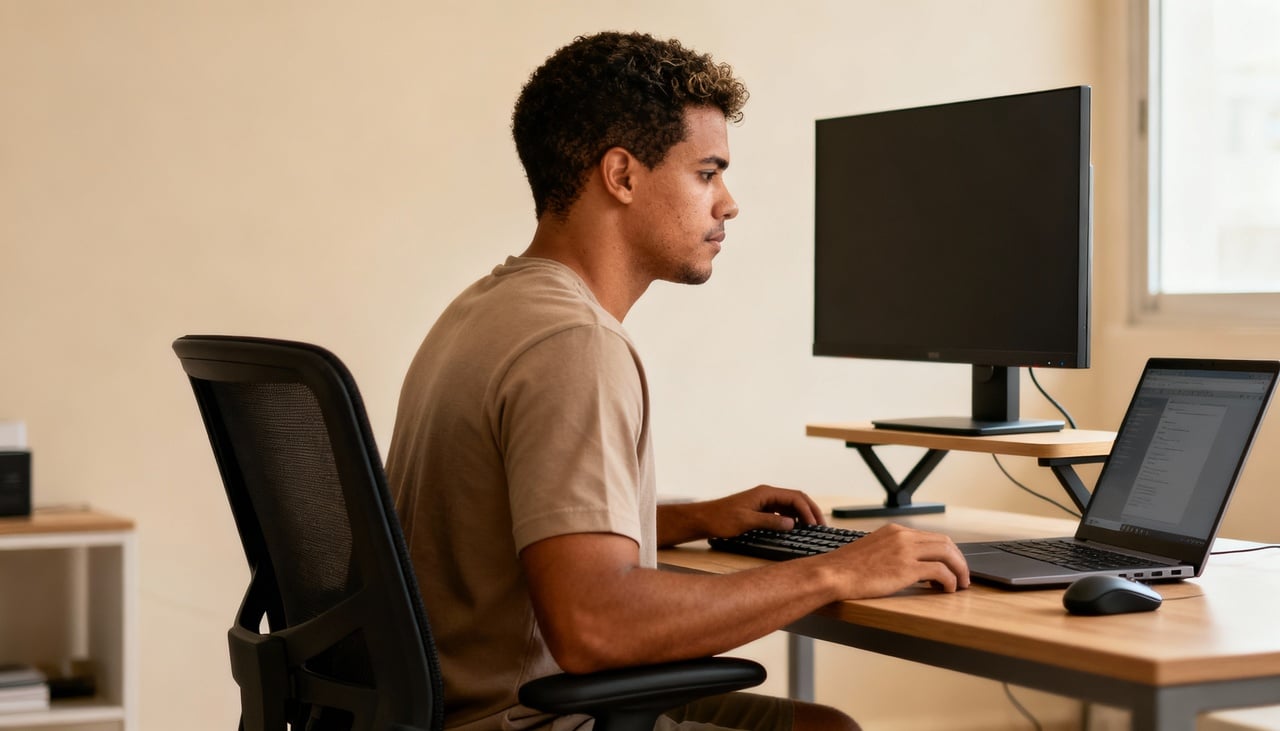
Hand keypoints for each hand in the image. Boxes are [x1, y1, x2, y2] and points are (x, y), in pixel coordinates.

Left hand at [697, 484, 825, 537]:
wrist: (703, 519)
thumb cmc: (721, 519)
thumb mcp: (747, 521)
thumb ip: (770, 522)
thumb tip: (792, 523)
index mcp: (765, 493)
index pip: (795, 497)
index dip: (808, 511)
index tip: (815, 526)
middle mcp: (766, 494)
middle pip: (796, 499)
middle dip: (810, 511)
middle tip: (821, 526)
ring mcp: (763, 502)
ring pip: (790, 505)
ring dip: (802, 515)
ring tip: (812, 529)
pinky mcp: (760, 510)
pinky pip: (781, 512)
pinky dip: (792, 519)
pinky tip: (795, 528)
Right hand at [824, 523, 969, 595]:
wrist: (832, 574)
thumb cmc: (845, 568)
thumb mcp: (871, 550)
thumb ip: (890, 552)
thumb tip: (905, 565)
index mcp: (895, 531)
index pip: (931, 537)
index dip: (947, 552)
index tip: (951, 564)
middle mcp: (903, 536)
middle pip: (945, 542)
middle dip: (959, 560)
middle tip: (962, 575)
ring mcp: (905, 551)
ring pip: (947, 554)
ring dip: (959, 570)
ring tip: (960, 584)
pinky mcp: (906, 568)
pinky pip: (940, 571)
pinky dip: (950, 580)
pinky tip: (948, 589)